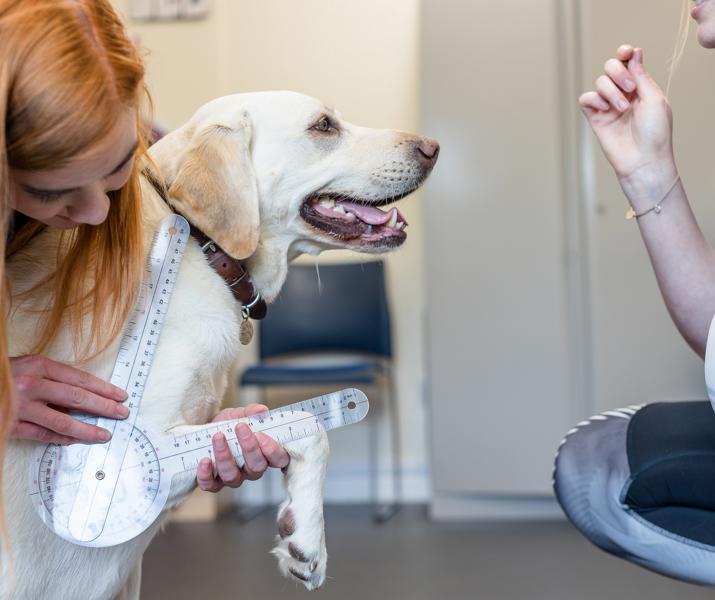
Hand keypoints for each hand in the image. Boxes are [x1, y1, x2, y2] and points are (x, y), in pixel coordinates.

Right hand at [10, 354, 128, 444]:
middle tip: (122, 414)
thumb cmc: (3, 374)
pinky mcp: (10, 425)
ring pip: (62, 421)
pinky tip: (76, 440)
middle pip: (77, 398)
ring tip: (104, 434)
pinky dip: (61, 438)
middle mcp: (31, 384)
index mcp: (38, 365)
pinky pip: (42, 435)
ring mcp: (20, 407)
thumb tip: (83, 395)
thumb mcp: (26, 366)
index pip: (80, 378)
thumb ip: (51, 378)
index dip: (103, 388)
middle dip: (104, 407)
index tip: (121, 395)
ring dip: (87, 429)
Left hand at [196, 403, 289, 492]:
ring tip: (218, 436)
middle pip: (257, 468)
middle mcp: (250, 470)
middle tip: (240, 427)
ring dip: (225, 456)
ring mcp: (233, 478)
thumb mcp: (239, 415)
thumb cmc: (227, 426)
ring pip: (233, 476)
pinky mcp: (213, 483)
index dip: (272, 451)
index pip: (279, 459)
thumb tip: (261, 410)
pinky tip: (205, 460)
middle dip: (249, 448)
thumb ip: (250, 412)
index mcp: (264, 454)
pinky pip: (211, 485)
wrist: (203, 433)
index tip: (261, 434)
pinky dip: (206, 475)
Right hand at [579, 45, 674, 182]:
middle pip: (611, 67)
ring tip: (622, 108)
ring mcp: (608, 106)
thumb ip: (641, 76)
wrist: (642, 159)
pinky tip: (604, 110)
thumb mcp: (654, 98)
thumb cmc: (655, 133)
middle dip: (618, 72)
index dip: (625, 53)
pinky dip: (594, 100)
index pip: (629, 62)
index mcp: (641, 87)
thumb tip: (633, 54)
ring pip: (599, 82)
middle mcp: (623, 94)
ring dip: (611, 92)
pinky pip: (586, 99)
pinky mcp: (595, 118)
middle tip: (629, 90)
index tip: (625, 52)